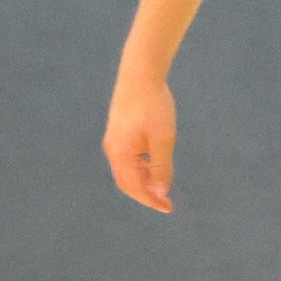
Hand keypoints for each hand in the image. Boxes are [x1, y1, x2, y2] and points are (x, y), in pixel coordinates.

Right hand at [106, 72, 178, 211]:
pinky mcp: (118, 132)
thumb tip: (161, 193)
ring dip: (145, 181)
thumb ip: (161, 167)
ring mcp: (113, 140)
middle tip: (166, 202)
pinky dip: (142, 167)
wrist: (141, 73)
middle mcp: (112, 149)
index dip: (150, 200)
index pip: (133, 187)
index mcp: (120, 153)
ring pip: (128, 171)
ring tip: (164, 183)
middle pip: (127, 182)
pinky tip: (156, 164)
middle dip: (146, 194)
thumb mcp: (163, 137)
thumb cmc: (154, 104)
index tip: (168, 207)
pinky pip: (128, 159)